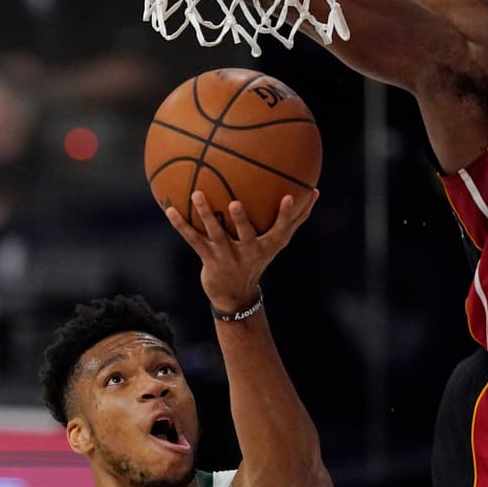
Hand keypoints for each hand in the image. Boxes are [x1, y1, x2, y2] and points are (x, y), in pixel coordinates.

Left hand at [166, 190, 317, 312]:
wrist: (236, 295)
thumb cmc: (259, 258)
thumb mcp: (278, 242)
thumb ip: (296, 218)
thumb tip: (316, 190)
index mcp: (268, 245)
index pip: (281, 229)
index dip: (287, 215)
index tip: (291, 196)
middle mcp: (249, 251)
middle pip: (246, 233)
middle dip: (241, 219)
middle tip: (236, 203)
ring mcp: (228, 256)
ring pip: (215, 233)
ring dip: (206, 213)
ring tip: (197, 194)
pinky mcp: (209, 259)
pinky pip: (193, 239)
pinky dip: (181, 224)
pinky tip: (170, 209)